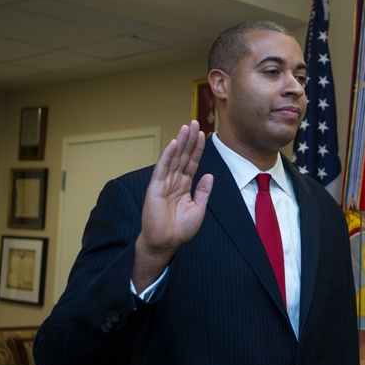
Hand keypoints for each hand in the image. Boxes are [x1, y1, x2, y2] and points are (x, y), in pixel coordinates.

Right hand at [133, 121, 212, 288]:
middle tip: (194, 122)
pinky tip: (174, 144)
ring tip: (186, 127)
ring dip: (181, 142)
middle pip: (183, 156)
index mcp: (184, 185)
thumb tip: (209, 175)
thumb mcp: (198, 209)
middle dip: (190, 139)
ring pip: (174, 158)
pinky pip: (162, 168)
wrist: (165, 243)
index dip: (198, 148)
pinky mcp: (154, 188)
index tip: (204, 134)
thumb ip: (203, 191)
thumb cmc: (180, 229)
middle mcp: (174, 181)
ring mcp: (164, 183)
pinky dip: (168, 156)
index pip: (192, 162)